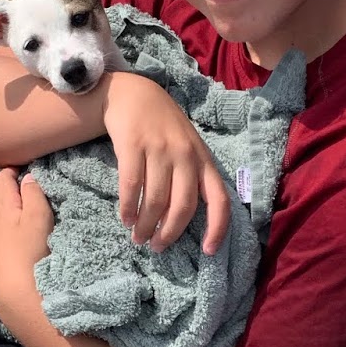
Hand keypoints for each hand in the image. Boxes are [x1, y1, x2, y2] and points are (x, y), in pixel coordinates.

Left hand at [0, 169, 53, 328]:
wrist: (14, 295)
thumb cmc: (32, 254)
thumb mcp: (39, 219)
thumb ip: (33, 194)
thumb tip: (27, 177)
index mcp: (1, 206)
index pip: (2, 177)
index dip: (15, 171)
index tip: (30, 173)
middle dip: (4, 184)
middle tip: (24, 188)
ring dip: (0, 205)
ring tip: (19, 210)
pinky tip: (10, 236)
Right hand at [101, 72, 229, 255]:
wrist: (135, 94)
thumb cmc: (165, 128)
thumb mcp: (188, 148)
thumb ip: (192, 177)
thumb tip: (184, 220)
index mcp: (204, 160)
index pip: (219, 199)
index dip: (217, 228)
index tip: (207, 252)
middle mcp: (185, 155)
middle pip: (182, 206)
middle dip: (169, 233)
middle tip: (157, 247)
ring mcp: (160, 149)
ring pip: (155, 200)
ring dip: (146, 225)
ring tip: (138, 237)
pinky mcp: (133, 144)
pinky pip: (131, 185)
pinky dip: (128, 207)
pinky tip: (126, 219)